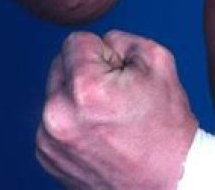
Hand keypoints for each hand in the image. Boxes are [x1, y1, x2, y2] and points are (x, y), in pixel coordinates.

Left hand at [36, 31, 197, 189]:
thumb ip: (122, 39)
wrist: (167, 178)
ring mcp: (48, 141)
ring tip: (109, 117)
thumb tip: (99, 43)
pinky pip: (55, 118)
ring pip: (58, 91)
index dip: (104, 52)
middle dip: (87, 71)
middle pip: (61, 64)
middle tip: (117, 95)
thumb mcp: (158, 60)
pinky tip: (99, 133)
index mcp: (84, 89)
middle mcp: (57, 115)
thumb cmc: (165, 122)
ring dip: (78, 95)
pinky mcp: (46, 157)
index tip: (121, 75)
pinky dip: (73, 119)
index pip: (76, 41)